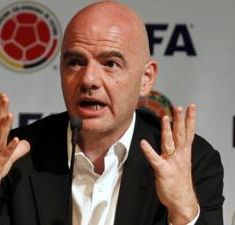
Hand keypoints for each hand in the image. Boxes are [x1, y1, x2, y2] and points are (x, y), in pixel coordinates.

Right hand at [0, 93, 29, 213]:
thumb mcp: (6, 160)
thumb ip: (16, 150)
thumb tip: (26, 143)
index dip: (0, 108)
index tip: (3, 95)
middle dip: (0, 111)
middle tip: (4, 98)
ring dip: (4, 126)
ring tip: (9, 115)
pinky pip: (3, 156)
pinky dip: (9, 148)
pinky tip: (15, 140)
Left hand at [140, 105, 198, 224]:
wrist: (181, 201)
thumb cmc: (178, 181)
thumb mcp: (178, 163)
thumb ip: (174, 151)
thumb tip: (168, 139)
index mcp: (183, 153)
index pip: (188, 132)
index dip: (189, 119)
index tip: (190, 107)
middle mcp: (179, 156)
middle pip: (180, 134)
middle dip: (180, 120)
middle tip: (180, 107)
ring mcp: (172, 163)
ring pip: (169, 143)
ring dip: (167, 130)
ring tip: (165, 117)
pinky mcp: (163, 171)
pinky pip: (154, 159)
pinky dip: (148, 151)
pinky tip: (143, 143)